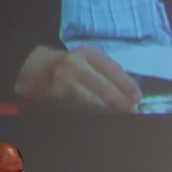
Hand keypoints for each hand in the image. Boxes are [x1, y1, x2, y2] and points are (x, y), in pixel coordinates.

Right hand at [15, 44, 141, 110]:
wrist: (34, 67)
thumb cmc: (71, 65)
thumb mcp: (90, 60)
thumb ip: (109, 72)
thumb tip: (131, 93)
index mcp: (89, 53)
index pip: (112, 69)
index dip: (127, 85)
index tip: (137, 97)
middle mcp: (75, 64)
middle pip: (102, 85)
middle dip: (119, 100)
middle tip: (131, 109)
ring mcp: (62, 80)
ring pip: (88, 99)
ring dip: (105, 109)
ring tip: (119, 115)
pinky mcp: (52, 95)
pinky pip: (75, 106)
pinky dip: (89, 113)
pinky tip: (100, 117)